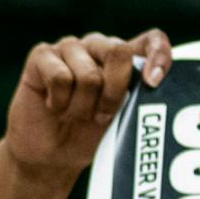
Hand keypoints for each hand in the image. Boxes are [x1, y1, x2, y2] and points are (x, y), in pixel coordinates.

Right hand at [0, 32, 170, 198]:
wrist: (48, 158)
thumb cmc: (85, 136)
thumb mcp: (120, 117)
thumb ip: (135, 92)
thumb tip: (150, 80)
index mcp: (124, 57)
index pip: (151, 40)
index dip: (158, 55)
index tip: (153, 82)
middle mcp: (98, 45)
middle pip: (118, 53)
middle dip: (112, 93)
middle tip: (100, 117)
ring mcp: (70, 48)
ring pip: (87, 74)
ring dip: (80, 106)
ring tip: (71, 115)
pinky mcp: (42, 56)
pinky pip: (59, 77)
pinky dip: (58, 101)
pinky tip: (53, 106)